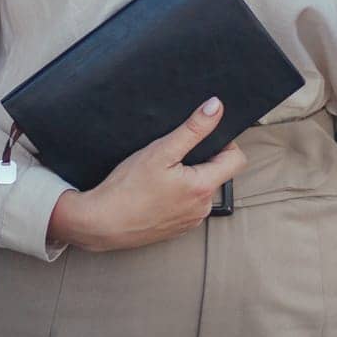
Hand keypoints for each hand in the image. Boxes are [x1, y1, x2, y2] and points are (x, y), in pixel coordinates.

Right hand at [51, 96, 247, 252]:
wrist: (100, 223)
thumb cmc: (127, 188)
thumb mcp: (161, 151)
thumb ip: (193, 129)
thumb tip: (216, 107)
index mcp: (203, 188)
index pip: (236, 160)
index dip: (224, 143)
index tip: (202, 138)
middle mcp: (202, 208)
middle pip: (218, 174)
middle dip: (202, 160)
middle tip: (174, 154)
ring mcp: (190, 222)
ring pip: (201, 190)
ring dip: (190, 179)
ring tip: (162, 173)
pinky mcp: (176, 229)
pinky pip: (187, 206)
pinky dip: (178, 195)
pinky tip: (156, 191)